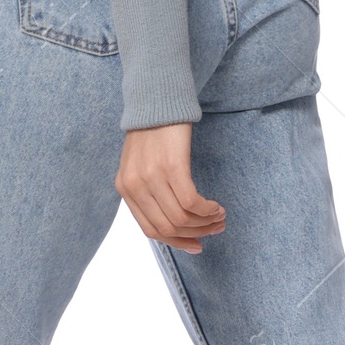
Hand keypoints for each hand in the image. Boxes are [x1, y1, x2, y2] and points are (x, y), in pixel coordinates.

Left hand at [116, 123, 225, 252]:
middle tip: (215, 230)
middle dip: (196, 234)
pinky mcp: (172, 166)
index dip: (176, 242)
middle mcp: (135, 186)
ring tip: (219, 217)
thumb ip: (148, 190)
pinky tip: (217, 206)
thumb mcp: (140, 164)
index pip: (150, 230)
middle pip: (168, 228)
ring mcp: (152, 177)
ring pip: (181, 218)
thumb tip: (171, 221)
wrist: (155, 99)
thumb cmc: (152, 131)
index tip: (196, 245)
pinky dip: (207, 209)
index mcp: (125, 189)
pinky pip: (191, 201)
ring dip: (205, 223)